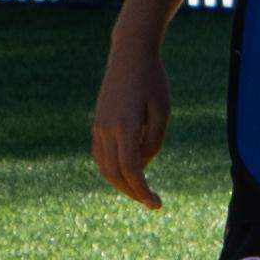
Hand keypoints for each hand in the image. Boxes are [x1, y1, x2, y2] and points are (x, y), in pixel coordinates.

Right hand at [89, 45, 169, 211]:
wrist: (129, 55)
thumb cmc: (153, 81)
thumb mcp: (162, 111)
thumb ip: (153, 142)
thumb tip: (142, 165)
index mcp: (126, 125)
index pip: (131, 169)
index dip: (143, 191)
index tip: (157, 204)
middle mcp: (107, 128)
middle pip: (115, 174)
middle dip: (133, 192)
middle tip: (151, 201)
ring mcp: (98, 126)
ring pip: (104, 167)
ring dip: (121, 184)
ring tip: (140, 190)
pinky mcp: (97, 124)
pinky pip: (100, 156)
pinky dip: (112, 170)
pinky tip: (127, 174)